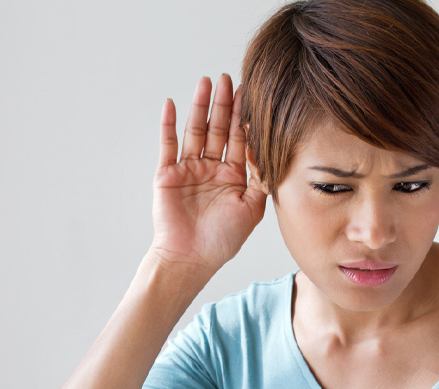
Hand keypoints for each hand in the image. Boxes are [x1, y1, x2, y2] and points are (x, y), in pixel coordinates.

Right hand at [150, 75, 266, 278]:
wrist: (189, 258)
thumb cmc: (222, 240)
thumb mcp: (252, 209)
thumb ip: (262, 180)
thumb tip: (272, 151)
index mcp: (233, 176)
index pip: (239, 140)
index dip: (244, 117)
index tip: (250, 94)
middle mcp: (211, 169)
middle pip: (218, 129)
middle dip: (223, 105)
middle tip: (228, 79)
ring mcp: (188, 169)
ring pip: (195, 131)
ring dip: (200, 107)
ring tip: (205, 83)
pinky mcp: (167, 174)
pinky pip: (168, 145)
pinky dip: (169, 125)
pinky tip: (173, 104)